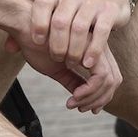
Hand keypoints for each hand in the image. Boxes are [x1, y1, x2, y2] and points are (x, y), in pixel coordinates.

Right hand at [6, 34, 123, 112]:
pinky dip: (89, 91)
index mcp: (91, 51)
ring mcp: (95, 46)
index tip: (83, 107)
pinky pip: (100, 76)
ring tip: (74, 103)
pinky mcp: (90, 48)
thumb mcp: (56, 69)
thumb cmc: (37, 45)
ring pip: (108, 80)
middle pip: (113, 80)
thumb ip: (71, 81)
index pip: (109, 77)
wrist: (24, 28)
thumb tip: (81, 98)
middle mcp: (97, 47)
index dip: (101, 96)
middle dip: (100, 100)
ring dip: (92, 97)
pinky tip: (74, 96)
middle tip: (80, 108)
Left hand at [27, 0, 131, 72]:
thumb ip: (29, 30)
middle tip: (57, 59)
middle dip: (56, 44)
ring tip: (72, 63)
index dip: (37, 23)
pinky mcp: (108, 11)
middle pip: (61, 21)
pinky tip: (88, 63)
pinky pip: (101, 31)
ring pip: (80, 27)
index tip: (36, 42)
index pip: (42, 4)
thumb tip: (9, 47)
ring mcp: (92, 2)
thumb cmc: (74, 12)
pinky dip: (94, 49)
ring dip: (74, 49)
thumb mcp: (52, 15)